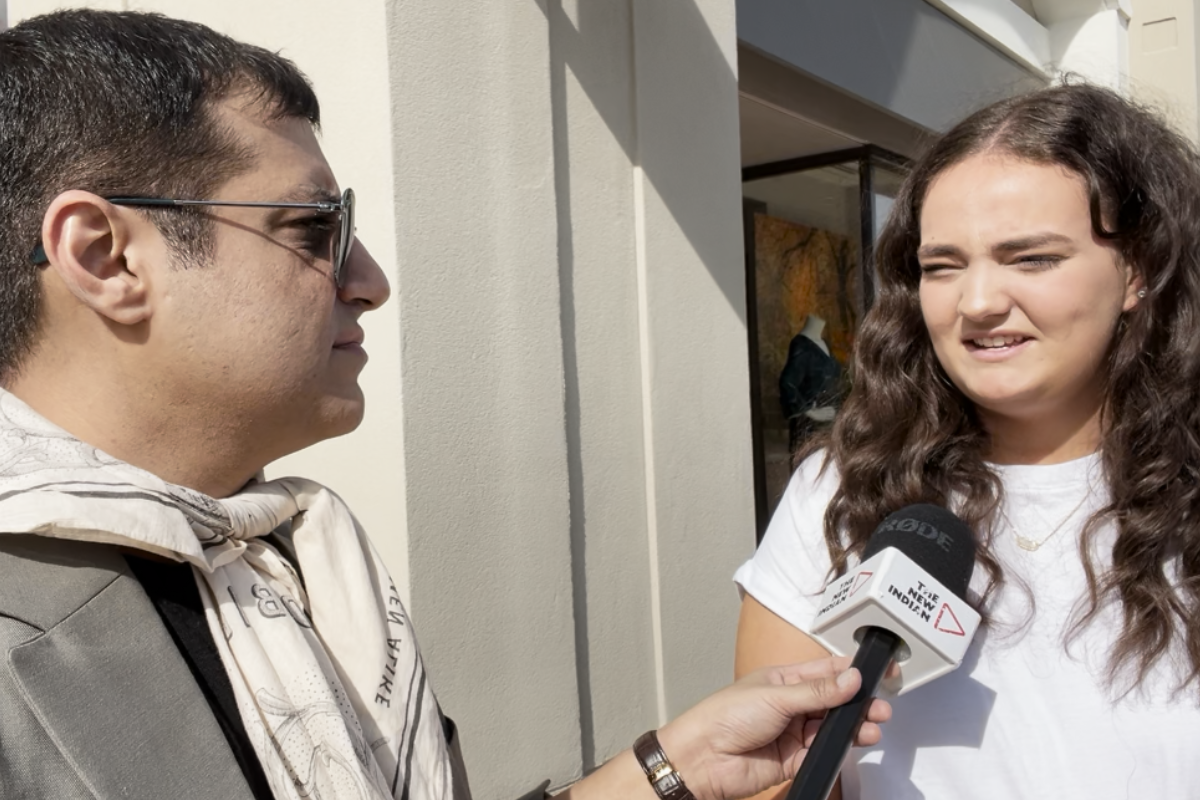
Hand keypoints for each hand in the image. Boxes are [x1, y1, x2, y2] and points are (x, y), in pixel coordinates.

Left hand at [656, 657, 890, 799]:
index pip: (825, 671)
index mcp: (784, 680)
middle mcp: (792, 705)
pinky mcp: (796, 759)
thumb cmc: (725, 716)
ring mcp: (795, 732)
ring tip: (873, 724)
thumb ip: (817, 691)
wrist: (705, 759)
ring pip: (834, 726)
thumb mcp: (775, 696)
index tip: (878, 669)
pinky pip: (825, 751)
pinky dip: (842, 747)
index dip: (852, 670)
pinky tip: (855, 741)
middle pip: (835, 700)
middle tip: (880, 703)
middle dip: (859, 701)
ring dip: (855, 724)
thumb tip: (850, 678)